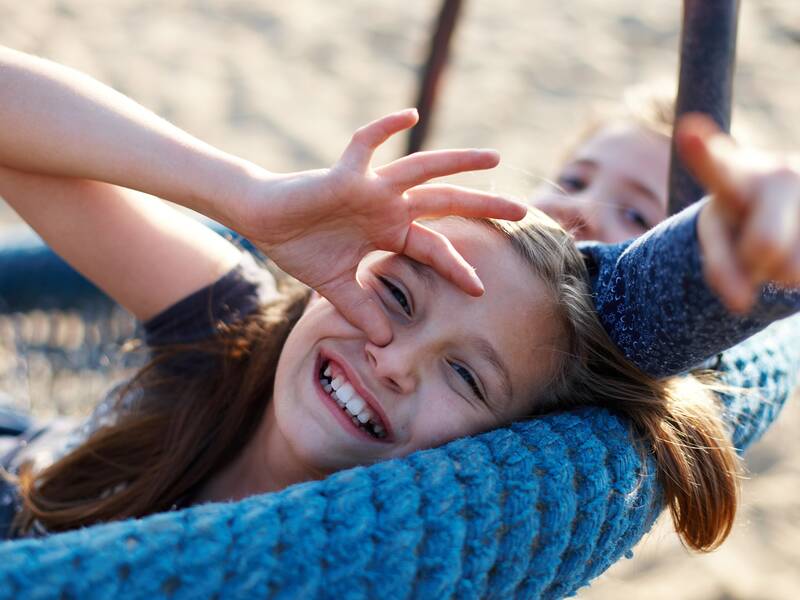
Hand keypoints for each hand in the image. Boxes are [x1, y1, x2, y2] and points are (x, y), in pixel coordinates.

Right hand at [234, 109, 526, 343]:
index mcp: (389, 231)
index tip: (479, 288)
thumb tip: (383, 343)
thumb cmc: (299, 246)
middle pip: (446, 204)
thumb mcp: (336, 286)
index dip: (456, 267)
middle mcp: (388, 206)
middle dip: (484, 208)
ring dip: (458, 163)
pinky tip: (410, 115)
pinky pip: (366, 144)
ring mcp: (370, 189)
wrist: (263, 222)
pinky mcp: (344, 176)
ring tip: (496, 159)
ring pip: (422, 170)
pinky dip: (385, 128)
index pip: (434, 248)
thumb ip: (361, 309)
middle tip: (525, 211)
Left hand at [677, 113, 799, 311]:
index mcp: (732, 177)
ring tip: (781, 245)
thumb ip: (720, 271)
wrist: (790, 197)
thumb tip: (741, 304)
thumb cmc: (741, 219)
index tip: (686, 132)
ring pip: (792, 271)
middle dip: (756, 263)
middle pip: (764, 246)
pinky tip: (798, 244)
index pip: (714, 166)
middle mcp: (777, 173)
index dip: (701, 151)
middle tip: (754, 247)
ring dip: (782, 274)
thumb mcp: (719, 236)